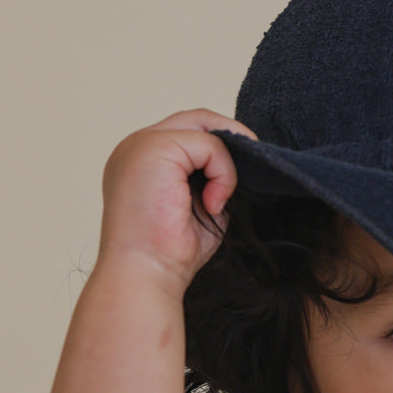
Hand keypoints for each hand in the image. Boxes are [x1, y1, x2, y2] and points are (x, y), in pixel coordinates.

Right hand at [96, 109, 257, 294]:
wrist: (147, 273)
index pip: (187, 132)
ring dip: (225, 164)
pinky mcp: (154, 148)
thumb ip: (214, 179)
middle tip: (256, 165)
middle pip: (195, 119)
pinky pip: (208, 145)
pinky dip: (222, 174)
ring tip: (219, 201)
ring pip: (204, 129)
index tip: (242, 174)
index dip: (219, 147)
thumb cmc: (171, 251)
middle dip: (230, 140)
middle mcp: (136, 146)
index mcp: (143, 160)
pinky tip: (213, 204)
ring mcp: (141, 144)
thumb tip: (244, 164)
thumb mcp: (201, 206)